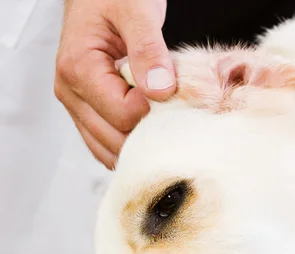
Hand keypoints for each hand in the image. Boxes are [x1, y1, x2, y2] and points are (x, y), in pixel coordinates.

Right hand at [54, 0, 175, 168]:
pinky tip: (151, 129)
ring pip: (108, 149)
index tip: (169, 91)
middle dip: (148, 133)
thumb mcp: (136, 12)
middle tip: (173, 111)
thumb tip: (159, 91)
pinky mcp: (88, 110)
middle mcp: (71, 91)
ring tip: (163, 120)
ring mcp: (78, 104)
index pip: (121, 114)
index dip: (153, 111)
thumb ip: (148, 50)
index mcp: (78, 68)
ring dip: (139, 143)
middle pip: (114, 139)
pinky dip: (130, 143)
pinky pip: (107, 142)